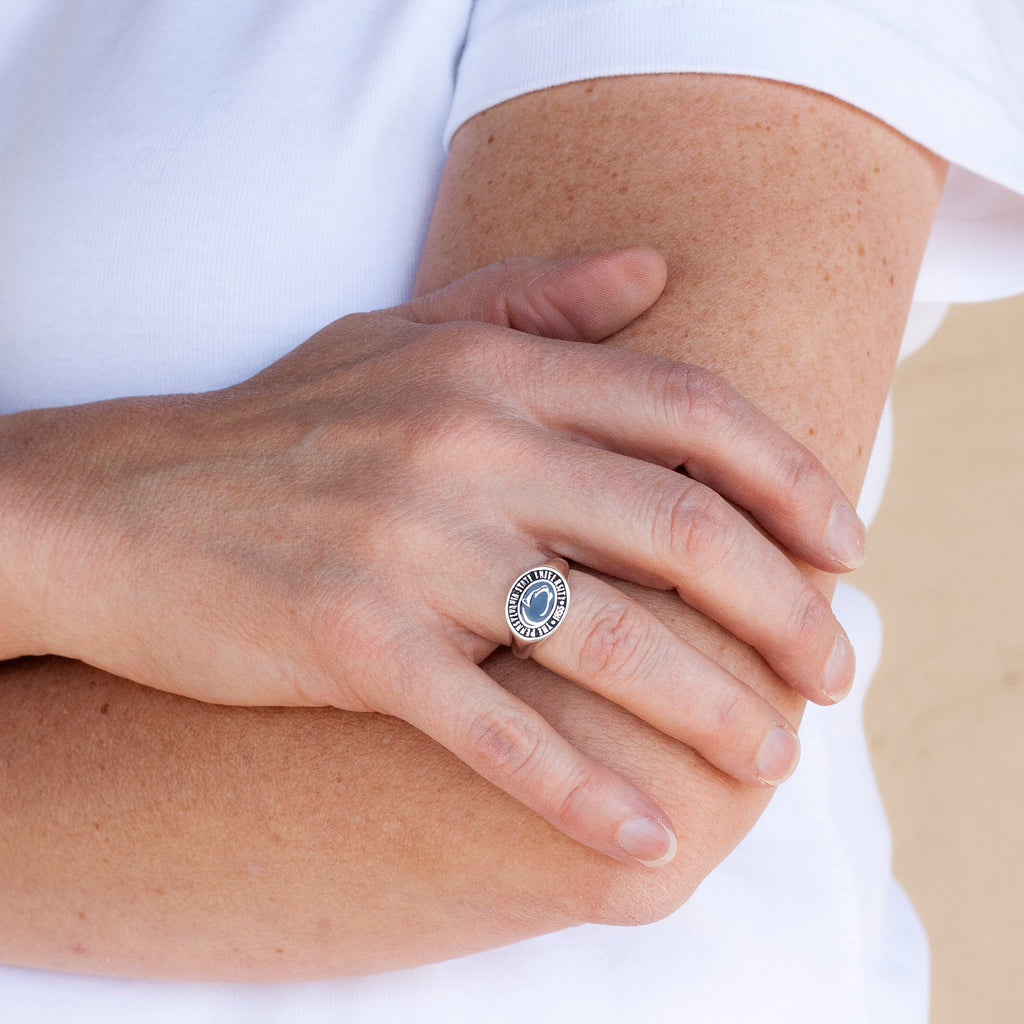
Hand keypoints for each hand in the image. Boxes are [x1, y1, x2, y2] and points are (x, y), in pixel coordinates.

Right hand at [2, 248, 863, 864]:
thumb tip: (657, 271)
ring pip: (611, 638)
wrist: (124, 500)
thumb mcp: (406, 335)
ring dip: (714, 709)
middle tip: (833, 669)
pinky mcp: (353, 644)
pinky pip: (496, 731)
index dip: (793, 479)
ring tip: (771, 756)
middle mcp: (465, 448)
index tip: (843, 547)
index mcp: (491, 372)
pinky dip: (579, 792)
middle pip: (680, 526)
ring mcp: (410, 548)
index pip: (689, 411)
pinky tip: (643, 839)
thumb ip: (537, 297)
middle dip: (784, 607)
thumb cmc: (280, 424)